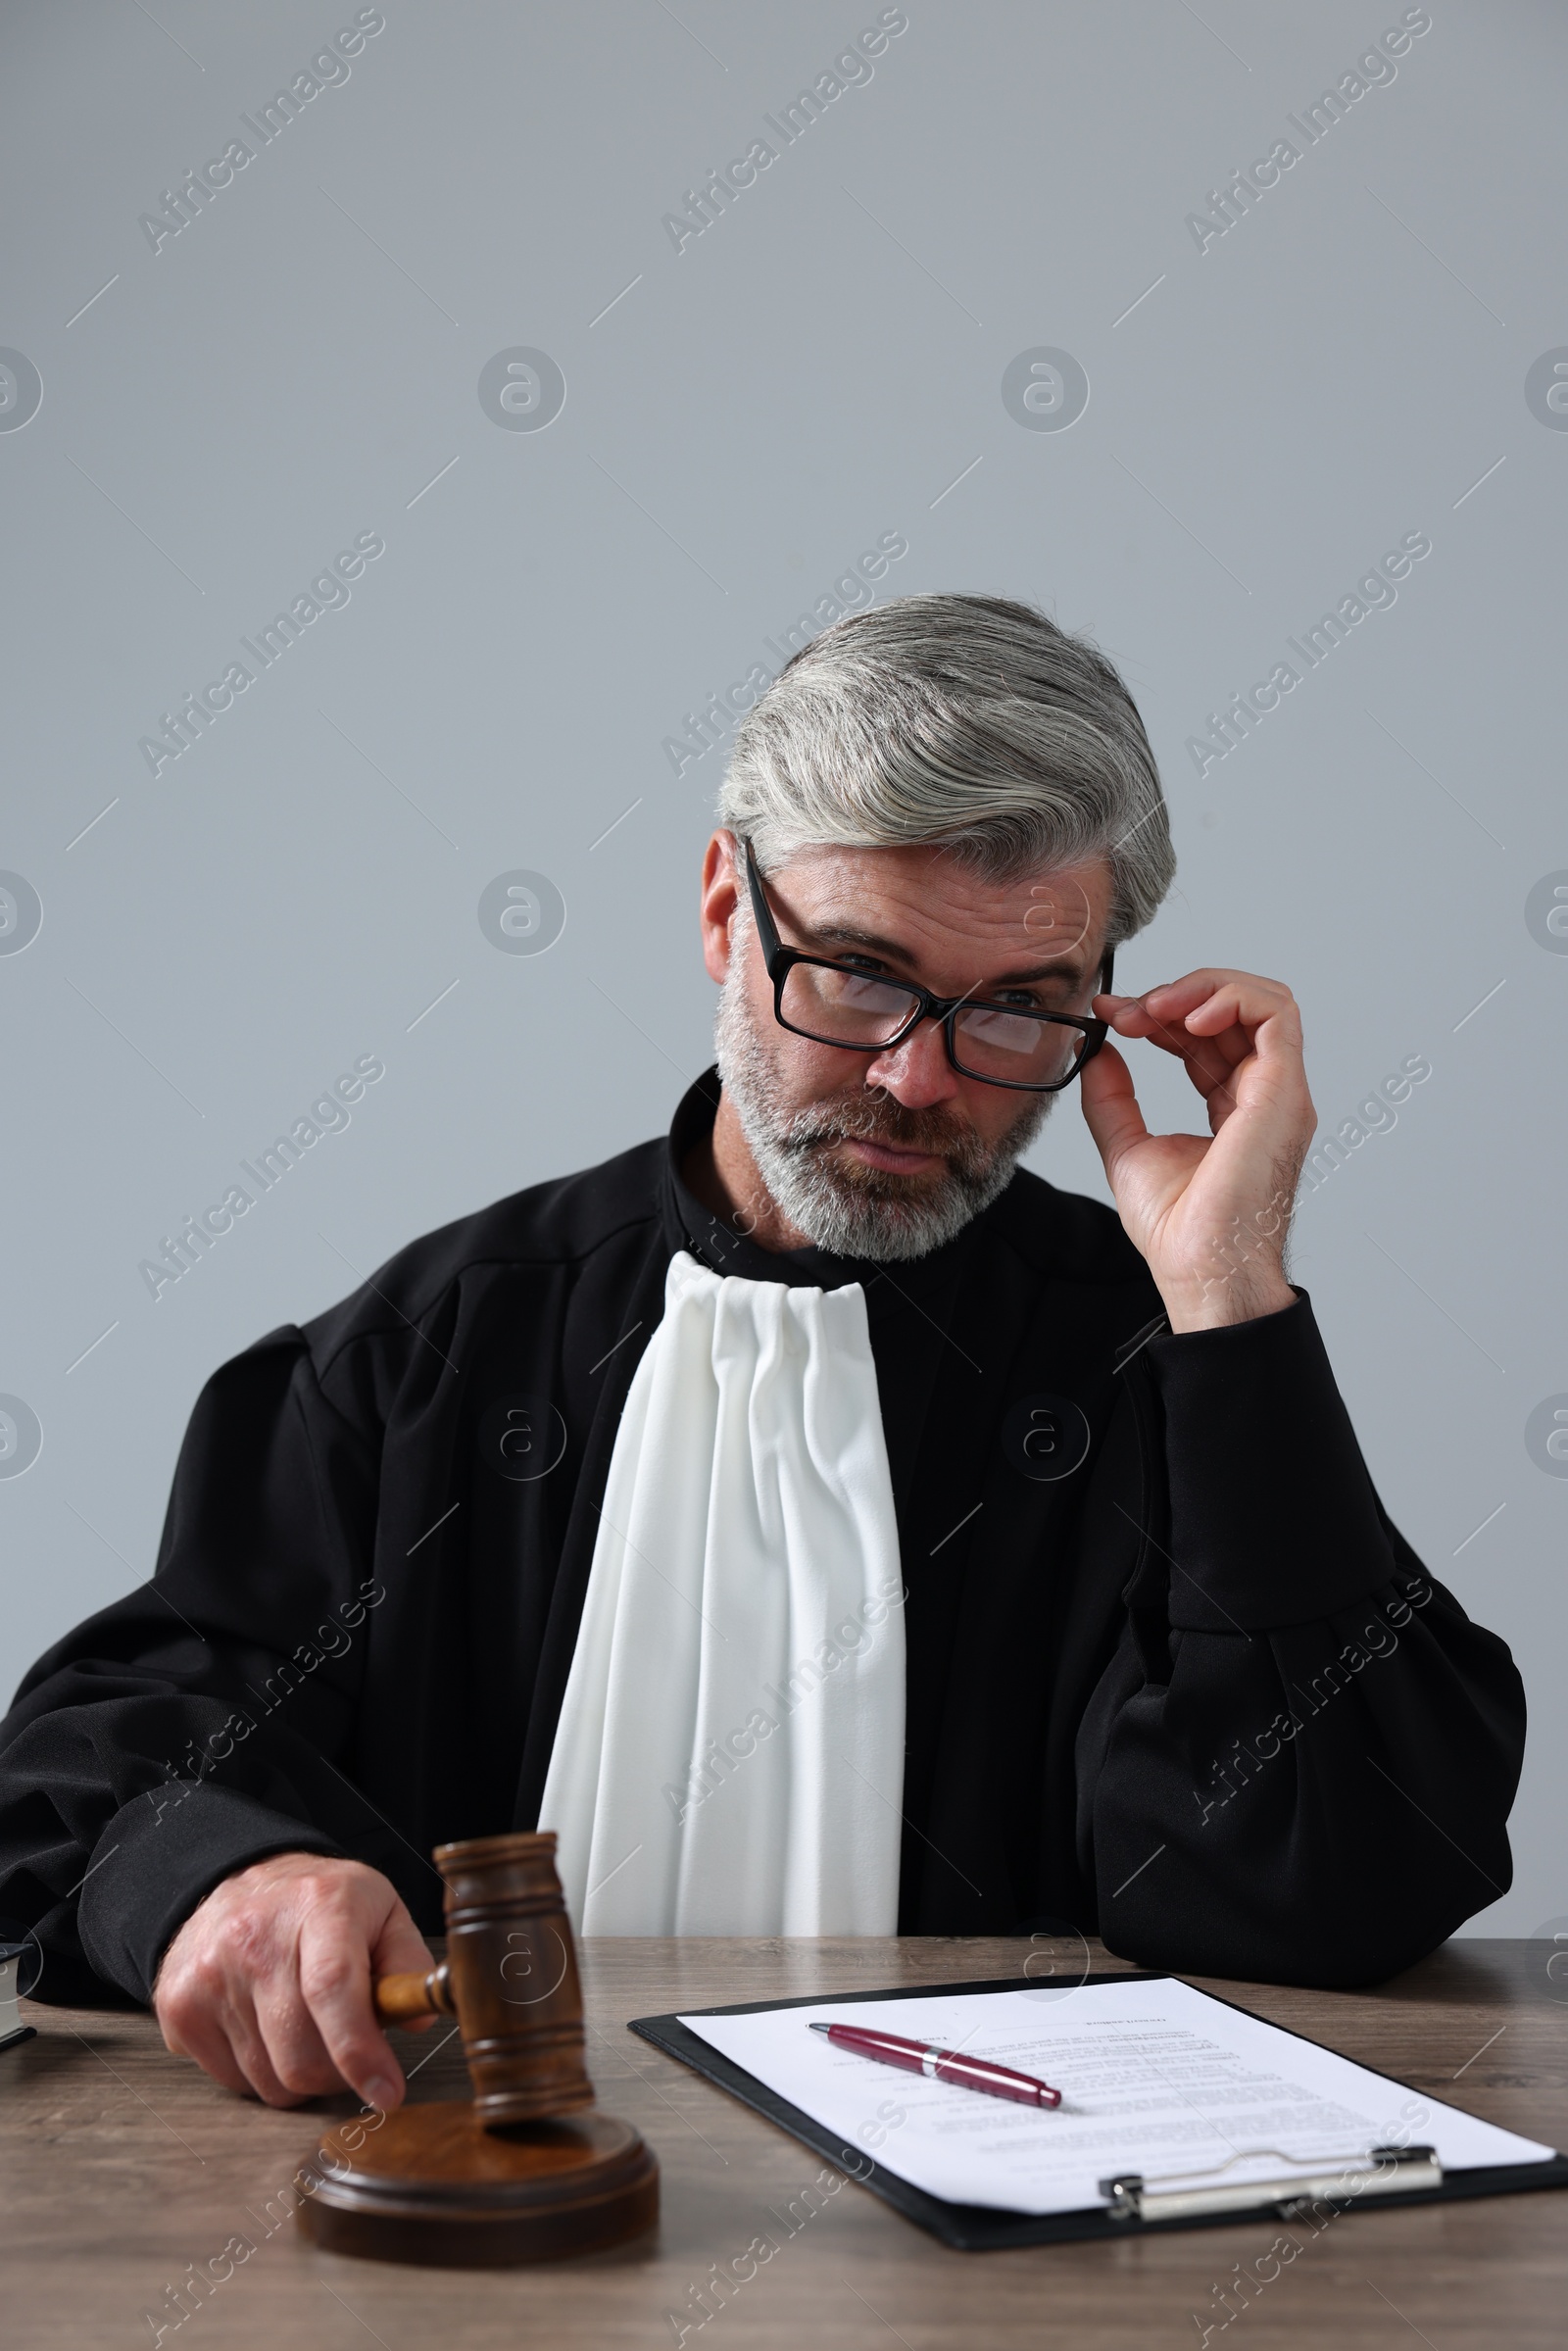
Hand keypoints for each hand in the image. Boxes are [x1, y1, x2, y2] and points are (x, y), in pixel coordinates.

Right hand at [153, 1851, 435, 2109]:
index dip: (360, 2051)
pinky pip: (232, 2082)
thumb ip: (408, 1961)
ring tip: (304, 2028)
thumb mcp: (379, 1908)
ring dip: (297, 2075)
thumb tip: (418, 2019)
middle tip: (347, 2052)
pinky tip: (266, 2028)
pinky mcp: (178, 2008)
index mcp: (318, 1908)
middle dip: (336, 2075)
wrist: (234, 1878)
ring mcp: (209, 1976)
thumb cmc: (318, 1904)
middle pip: (299, 2055)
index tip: (387, 2093)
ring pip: (267, 2081)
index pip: (333, 1988)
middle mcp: (254, 1939)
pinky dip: (259, 2072)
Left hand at [1078, 969, 1314, 1332]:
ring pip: (1263, 1001)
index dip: (1159, 1016)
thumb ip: (1113, 1098)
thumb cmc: (1179, 1231)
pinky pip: (1277, 1014)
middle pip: (1233, 1013)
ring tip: (1157, 1008)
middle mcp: (1264, 1095)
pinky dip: (1232, 996)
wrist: (1201, 1269)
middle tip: (1126, 1011)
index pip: (1205, 1039)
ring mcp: (1280, 1092)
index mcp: (1234, 1108)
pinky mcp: (1284, 1091)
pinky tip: (1187, 1015)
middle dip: (1174, 997)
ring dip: (1204, 988)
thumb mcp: (1127, 1147)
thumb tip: (1099, 1053)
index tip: (1110, 1016)